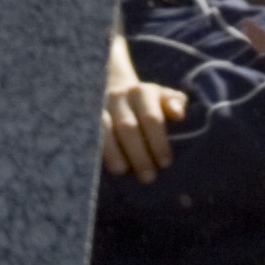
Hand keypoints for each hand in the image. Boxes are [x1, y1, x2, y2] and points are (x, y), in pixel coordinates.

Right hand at [101, 40, 185, 178]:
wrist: (113, 86)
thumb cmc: (147, 103)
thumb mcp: (162, 99)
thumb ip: (174, 104)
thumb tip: (178, 114)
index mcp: (142, 93)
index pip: (151, 118)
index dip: (158, 142)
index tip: (165, 164)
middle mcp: (119, 97)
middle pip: (128, 127)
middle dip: (139, 155)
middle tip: (148, 177)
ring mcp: (100, 105)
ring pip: (104, 128)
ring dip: (113, 152)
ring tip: (123, 171)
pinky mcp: (85, 114)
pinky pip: (90, 131)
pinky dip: (97, 147)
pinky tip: (103, 164)